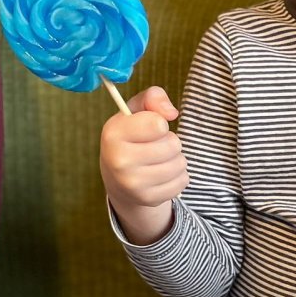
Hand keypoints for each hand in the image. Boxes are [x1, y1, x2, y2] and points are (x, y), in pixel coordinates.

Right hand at [99, 86, 188, 243]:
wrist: (118, 177)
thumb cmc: (132, 135)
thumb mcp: (137, 108)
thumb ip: (154, 97)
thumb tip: (171, 113)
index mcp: (113, 133)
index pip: (158, 124)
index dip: (159, 123)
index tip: (150, 127)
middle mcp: (118, 161)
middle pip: (173, 144)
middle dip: (170, 141)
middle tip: (155, 145)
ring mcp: (132, 184)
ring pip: (180, 164)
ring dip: (176, 158)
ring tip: (159, 159)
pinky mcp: (147, 199)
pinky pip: (183, 181)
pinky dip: (178, 176)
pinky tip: (162, 174)